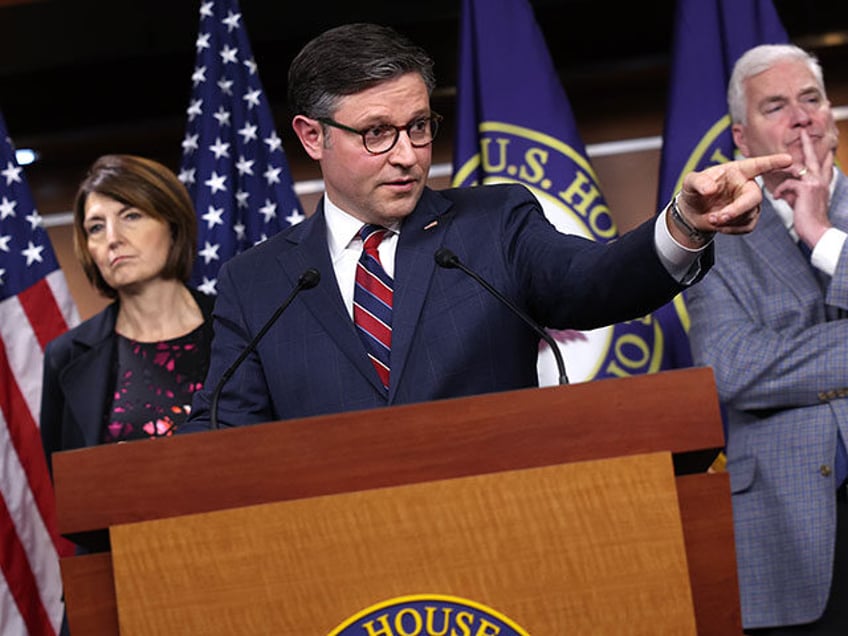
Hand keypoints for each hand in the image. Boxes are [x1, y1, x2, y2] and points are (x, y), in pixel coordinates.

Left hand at [672, 153, 791, 246]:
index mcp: (737, 171)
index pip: (757, 165)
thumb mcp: (690, 183)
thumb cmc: (695, 192)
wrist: (693, 212)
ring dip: (729, 221)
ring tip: (711, 219)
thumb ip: (698, 182)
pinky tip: (720, 226)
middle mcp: (747, 186)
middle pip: (754, 197)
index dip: (772, 163)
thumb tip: (709, 189)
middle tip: (719, 217)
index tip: (788, 159)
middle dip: (737, 210)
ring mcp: (749, 203)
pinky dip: (731, 229)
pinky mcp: (749, 218)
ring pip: (749, 214)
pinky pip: (747, 226)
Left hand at [772, 130, 833, 247]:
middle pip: (814, 157)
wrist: (817, 231)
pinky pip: (787, 184)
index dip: (823, 155)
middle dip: (808, 143)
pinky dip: (779, 191)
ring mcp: (815, 182)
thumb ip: (797, 192)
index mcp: (822, 183)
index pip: (824, 164)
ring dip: (784, 172)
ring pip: (798, 168)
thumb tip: (784, 189)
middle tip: (804, 131)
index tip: (821, 145)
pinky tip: (776, 198)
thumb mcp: (803, 202)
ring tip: (773, 171)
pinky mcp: (806, 188)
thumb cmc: (810, 220)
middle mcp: (821, 180)